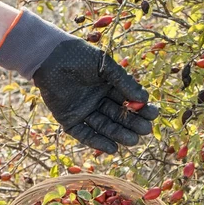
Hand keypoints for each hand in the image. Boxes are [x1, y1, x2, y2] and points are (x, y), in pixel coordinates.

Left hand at [0, 11, 157, 153]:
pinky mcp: (70, 122)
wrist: (50, 57)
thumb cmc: (78, 56)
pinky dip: (99, 142)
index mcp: (108, 87)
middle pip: (118, 117)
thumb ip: (123, 82)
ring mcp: (85, 113)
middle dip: (132, 124)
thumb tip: (143, 99)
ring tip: (133, 141)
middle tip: (145, 131)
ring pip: (105, 127)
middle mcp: (98, 102)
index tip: (153, 115)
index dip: (140, 109)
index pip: (127, 101)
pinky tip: (113, 148)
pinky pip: (86, 135)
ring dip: (119, 135)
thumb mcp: (105, 66)